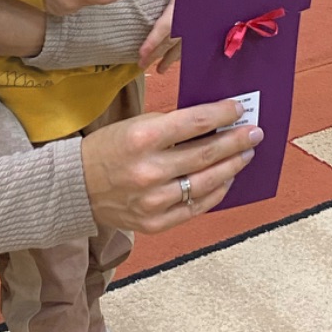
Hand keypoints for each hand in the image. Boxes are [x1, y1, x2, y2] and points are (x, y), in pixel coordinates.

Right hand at [81, 99, 262, 233]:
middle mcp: (150, 171)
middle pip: (207, 154)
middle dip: (236, 141)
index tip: (239, 108)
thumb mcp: (135, 126)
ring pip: (206, 183)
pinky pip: (196, 207)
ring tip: (245, 154)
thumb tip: (212, 121)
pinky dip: (216, 192)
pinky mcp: (156, 223)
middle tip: (254, 132)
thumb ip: (171, 125)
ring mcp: (154, 201)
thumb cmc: (108, 149)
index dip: (222, 114)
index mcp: (142, 139)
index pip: (195, 123)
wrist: (76, 187)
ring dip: (232, 167)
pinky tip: (226, 179)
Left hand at [134, 0, 192, 71]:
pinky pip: (188, 48)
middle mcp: (187, 24)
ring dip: (167, 60)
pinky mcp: (199, 33)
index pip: (164, 29)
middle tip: (141, 64)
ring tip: (158, 70)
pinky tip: (173, 63)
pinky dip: (179, 57)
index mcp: (180, 11)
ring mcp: (194, 31)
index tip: (142, 53)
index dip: (152, 42)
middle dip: (154, 55)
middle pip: (168, 43)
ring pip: (178, 49)